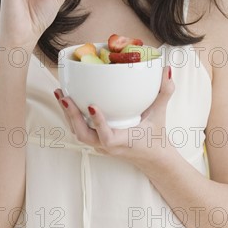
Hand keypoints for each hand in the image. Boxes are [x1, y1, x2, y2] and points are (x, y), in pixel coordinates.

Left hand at [54, 66, 173, 164]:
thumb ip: (164, 92)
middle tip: (65, 96)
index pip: (107, 137)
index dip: (99, 123)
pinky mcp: (96, 140)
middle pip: (83, 135)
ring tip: (61, 94)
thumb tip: (166, 69)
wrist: (152, 158)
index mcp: (124, 141)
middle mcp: (108, 145)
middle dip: (72, 116)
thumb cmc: (155, 136)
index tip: (92, 106)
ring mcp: (99, 144)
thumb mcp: (161, 114)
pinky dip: (71, 116)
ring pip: (78, 132)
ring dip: (68, 115)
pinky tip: (66, 99)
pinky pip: (79, 129)